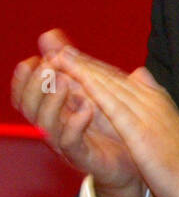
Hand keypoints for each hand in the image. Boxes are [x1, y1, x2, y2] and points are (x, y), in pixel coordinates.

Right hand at [11, 29, 142, 192]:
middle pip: (30, 108)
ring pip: (47, 124)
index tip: (31, 60)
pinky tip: (85, 109)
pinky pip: (71, 142)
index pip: (26, 95)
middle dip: (36, 86)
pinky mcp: (83, 157)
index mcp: (55, 111)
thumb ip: (71, 65)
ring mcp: (67, 143)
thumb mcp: (91, 90)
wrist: (136, 161)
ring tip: (64, 83)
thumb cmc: (111, 125)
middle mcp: (55, 127)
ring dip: (53, 101)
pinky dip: (75, 124)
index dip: (24, 79)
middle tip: (46, 67)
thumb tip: (49, 34)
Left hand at [49, 44, 178, 196]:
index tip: (76, 59)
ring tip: (61, 58)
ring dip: (85, 71)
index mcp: (159, 103)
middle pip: (114, 79)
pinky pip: (112, 106)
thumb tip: (141, 75)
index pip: (123, 81)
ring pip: (110, 87)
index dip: (98, 69)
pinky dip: (94, 91)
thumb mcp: (173, 126)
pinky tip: (78, 81)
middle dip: (86, 64)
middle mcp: (152, 103)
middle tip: (60, 49)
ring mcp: (147, 114)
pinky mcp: (140, 130)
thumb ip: (156, 101)